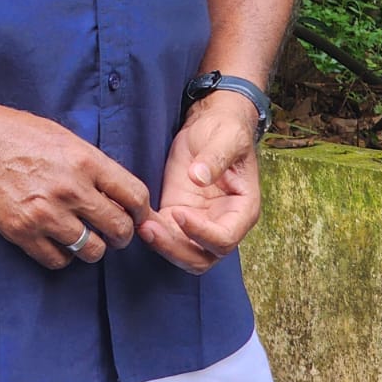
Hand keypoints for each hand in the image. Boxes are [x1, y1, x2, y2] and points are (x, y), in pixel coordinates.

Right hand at [0, 102, 154, 270]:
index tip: (137, 216)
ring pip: (92, 251)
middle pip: (118, 228)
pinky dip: (62, 255)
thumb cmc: (16, 132)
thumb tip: (118, 191)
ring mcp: (46, 214)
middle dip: (120, 234)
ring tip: (81, 235)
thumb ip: (92, 164)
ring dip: (91, 246)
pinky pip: (58, 260)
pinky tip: (55, 240)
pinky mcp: (22, 232)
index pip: (134, 196)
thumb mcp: (62, 137)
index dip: (141, 211)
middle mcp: (70, 189)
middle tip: (111, 232)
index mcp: (85, 160)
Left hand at [138, 91, 261, 273]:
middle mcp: (223, 224)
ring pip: (182, 254)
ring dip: (162, 245)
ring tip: (142, 225)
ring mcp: (200, 223)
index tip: (180, 213)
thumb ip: (216, 157)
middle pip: (202, 257)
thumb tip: (199, 177)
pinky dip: (153, 233)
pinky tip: (138, 218)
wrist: (210, 124)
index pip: (225, 238)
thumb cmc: (225, 131)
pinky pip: (166, 236)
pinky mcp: (178, 215)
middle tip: (152, 228)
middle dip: (176, 249)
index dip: (203, 233)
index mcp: (243, 210)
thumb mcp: (226, 137)